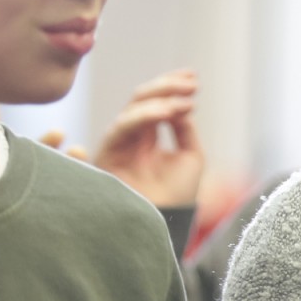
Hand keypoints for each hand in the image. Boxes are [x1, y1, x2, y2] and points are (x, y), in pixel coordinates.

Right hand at [77, 70, 204, 208]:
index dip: (170, 86)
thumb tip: (181, 103)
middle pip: (140, 100)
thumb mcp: (191, 155)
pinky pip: (122, 127)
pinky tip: (168, 111)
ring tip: (185, 100)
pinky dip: (145, 115)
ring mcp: (119, 145)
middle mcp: (130, 138)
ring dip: (158, 99)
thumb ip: (184, 128)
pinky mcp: (108, 155)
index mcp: (147, 138)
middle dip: (165, 87)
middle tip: (191, 83)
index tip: (192, 77)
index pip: (154, 103)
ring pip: (131, 109)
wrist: (167, 224)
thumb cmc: (179, 196)